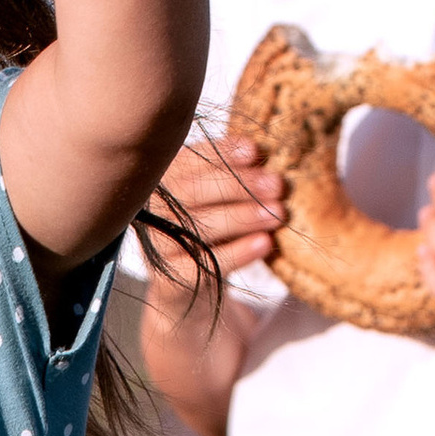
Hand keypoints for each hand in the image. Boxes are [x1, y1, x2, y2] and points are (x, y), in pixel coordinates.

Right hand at [143, 131, 286, 309]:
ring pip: (199, 226)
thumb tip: (265, 152)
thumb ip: (232, 174)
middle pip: (192, 190)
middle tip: (277, 184)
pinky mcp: (171, 279)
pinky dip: (239, 252)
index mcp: (165, 180)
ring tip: (279, 213)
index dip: (222, 152)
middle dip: (238, 184)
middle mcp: (155, 209)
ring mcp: (159, 244)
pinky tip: (265, 243)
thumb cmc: (211, 228)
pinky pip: (205, 263)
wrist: (189, 285)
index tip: (254, 150)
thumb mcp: (217, 197)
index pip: (190, 159)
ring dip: (243, 216)